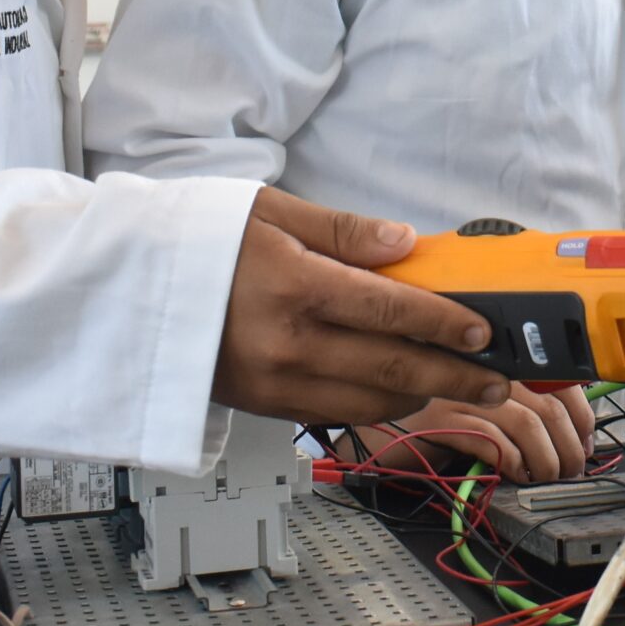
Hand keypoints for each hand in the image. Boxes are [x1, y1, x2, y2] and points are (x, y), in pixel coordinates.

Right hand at [212, 189, 509, 425]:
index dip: (446, 324)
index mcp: (293, 285)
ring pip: (370, 404)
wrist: (125, 288)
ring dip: (424, 399)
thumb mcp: (269, 210)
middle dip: (456, 377)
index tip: (484, 332)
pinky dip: (378, 408)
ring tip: (464, 390)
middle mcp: (286, 342)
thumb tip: (404, 244)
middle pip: (392, 369)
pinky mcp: (262, 405)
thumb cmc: (196, 239)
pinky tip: (405, 394)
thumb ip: (343, 230)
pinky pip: (335, 414)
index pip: (391, 310)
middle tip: (499, 381)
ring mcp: (274, 382)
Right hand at [360, 384, 596, 484]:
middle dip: (569, 447)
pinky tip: (514, 475)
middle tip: (570, 471)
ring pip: (529, 424)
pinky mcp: (442, 418)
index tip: (585, 444)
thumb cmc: (432, 418)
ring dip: (547, 460)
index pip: (561, 377)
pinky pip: (495, 442)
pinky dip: (514, 463)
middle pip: (550, 404)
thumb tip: (570, 437)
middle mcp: (482, 365)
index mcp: (499, 357)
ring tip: (545, 478)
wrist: (374, 430)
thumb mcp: (484, 405)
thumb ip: (520, 407)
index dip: (582, 416)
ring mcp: (461, 389)